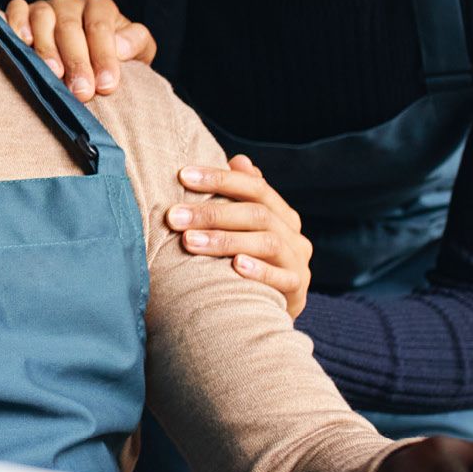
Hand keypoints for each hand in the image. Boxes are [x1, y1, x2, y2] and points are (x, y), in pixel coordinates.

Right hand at [0, 0, 155, 100]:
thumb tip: (121, 47)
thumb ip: (136, 42)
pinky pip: (16, 10)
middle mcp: (69, 3)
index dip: (103, 56)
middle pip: (70, 27)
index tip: (106, 85)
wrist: (85, 60)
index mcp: (99, 6)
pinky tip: (23, 43)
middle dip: (76, 61)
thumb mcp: (136, 49)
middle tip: (82, 91)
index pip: (100, 27)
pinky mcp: (21, 12)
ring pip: (42, 19)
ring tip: (53, 73)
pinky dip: (17, 23)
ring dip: (46, 48)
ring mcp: (43, 6)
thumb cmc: (110, 57)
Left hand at [169, 155, 312, 316]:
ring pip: (266, 243)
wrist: (268, 311)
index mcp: (282, 214)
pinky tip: (235, 266)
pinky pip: (282, 279)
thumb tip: (240, 160)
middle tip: (174, 217)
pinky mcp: (297, 292)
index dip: (219, 179)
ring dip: (225, 240)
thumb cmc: (248, 261)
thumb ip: (242, 196)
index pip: (254, 187)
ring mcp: (298, 263)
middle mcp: (294, 235)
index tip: (183, 175)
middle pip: (256, 214)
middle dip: (212, 213)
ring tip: (190, 242)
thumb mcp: (245, 229)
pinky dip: (259, 271)